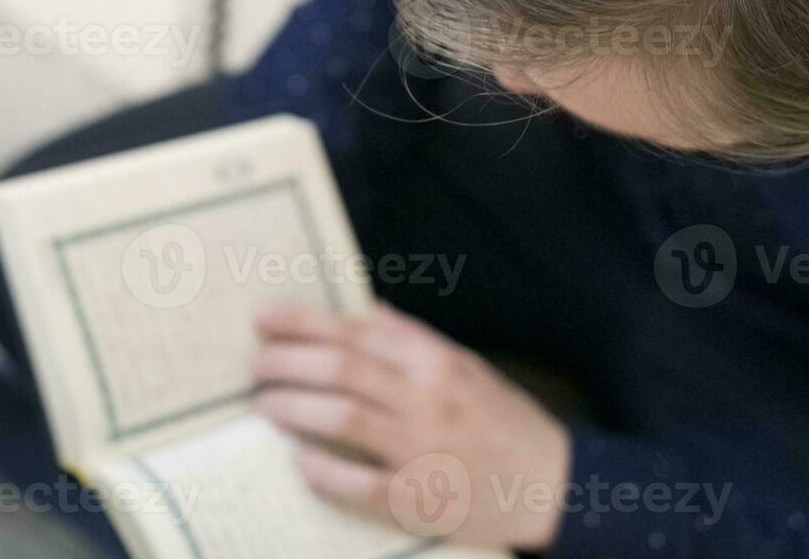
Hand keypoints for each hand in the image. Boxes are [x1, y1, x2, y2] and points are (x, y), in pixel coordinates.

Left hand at [252, 301, 570, 551]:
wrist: (554, 485)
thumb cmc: (504, 420)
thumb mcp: (466, 366)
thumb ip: (413, 339)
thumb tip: (366, 311)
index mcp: (436, 362)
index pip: (356, 331)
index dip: (304, 322)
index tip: (265, 316)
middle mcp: (426, 399)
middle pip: (342, 368)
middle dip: (287, 360)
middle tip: (254, 362)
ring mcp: (421, 449)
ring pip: (343, 418)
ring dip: (294, 407)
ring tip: (264, 403)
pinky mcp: (418, 497)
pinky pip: (359, 483)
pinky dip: (324, 471)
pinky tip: (299, 461)